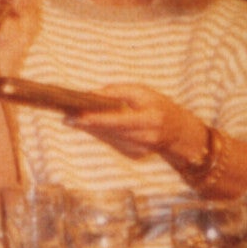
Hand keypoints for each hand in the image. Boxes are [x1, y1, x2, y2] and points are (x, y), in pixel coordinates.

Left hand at [71, 83, 204, 161]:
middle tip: (67, 117)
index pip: (119, 121)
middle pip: (109, 132)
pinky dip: (100, 134)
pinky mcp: (134, 156)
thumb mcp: (143, 92)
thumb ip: (118, 92)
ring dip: (89, 129)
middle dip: (87, 124)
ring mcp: (140, 150)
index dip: (97, 119)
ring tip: (72, 120)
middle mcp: (146, 138)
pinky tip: (88, 126)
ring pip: (108, 138)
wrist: (179, 132)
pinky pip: (112, 143)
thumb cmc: (159, 106)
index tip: (78, 116)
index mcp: (150, 119)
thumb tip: (92, 94)